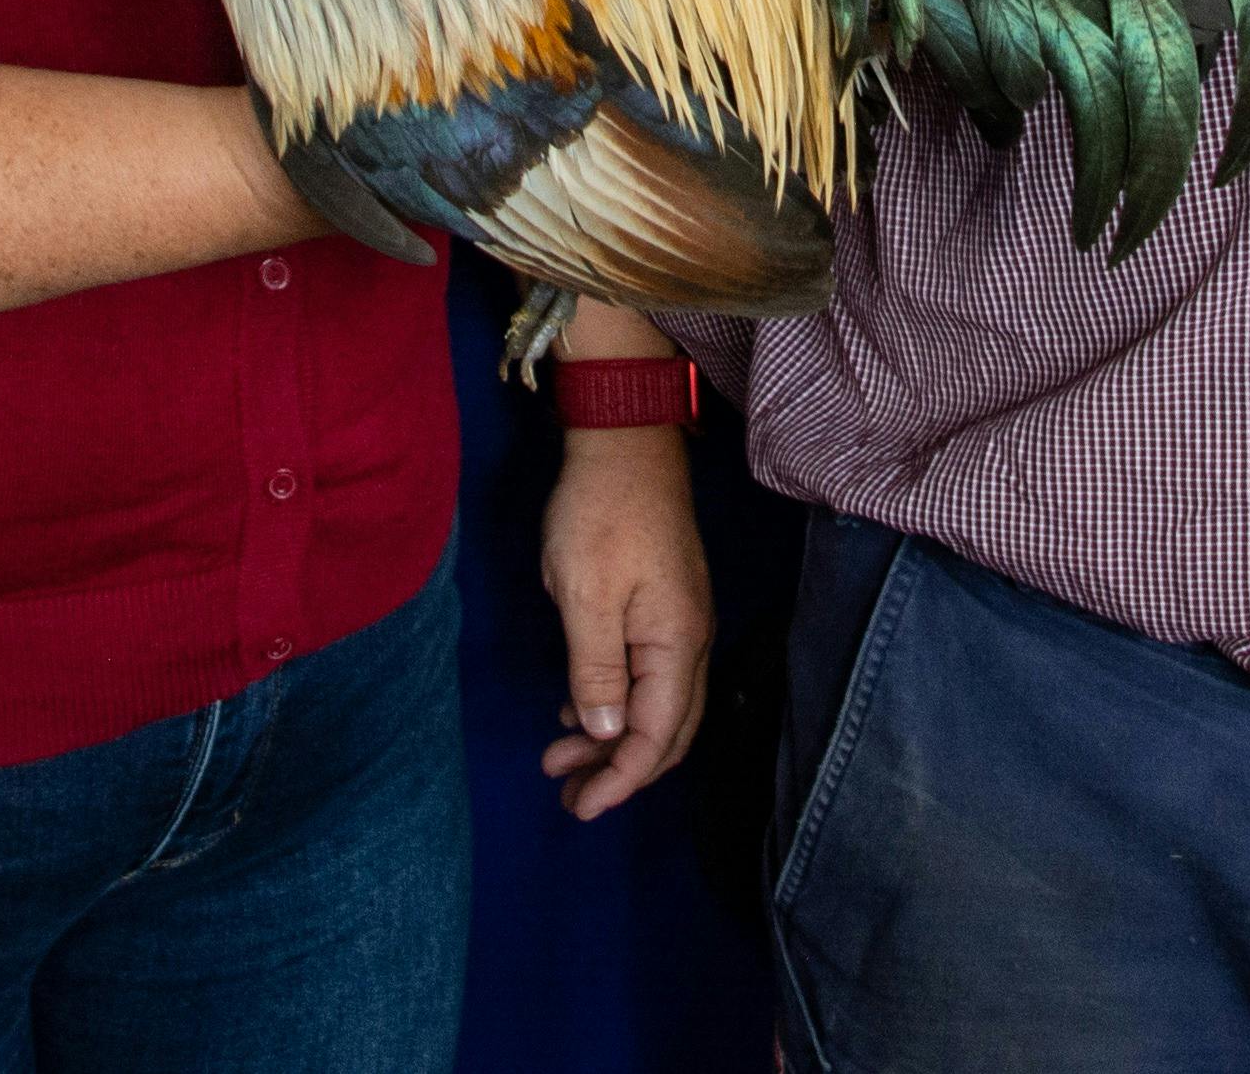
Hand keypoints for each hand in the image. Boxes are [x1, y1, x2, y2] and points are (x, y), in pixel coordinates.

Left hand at [538, 418, 711, 819]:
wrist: (623, 440)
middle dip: (619, 772)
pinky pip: (647, 676)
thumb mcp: (585, 596)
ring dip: (612, 740)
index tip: (579, 809)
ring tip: (559, 760)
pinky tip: (577, 710)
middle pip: (666, 731)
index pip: (657, 738)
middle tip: (566, 796)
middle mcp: (690, 641)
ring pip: (656, 705)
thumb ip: (597, 672)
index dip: (621, 781)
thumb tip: (608, 736)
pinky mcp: (664, 606)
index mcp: (677, 645)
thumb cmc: (600, 514)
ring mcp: (680, 622)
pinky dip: (614, 703)